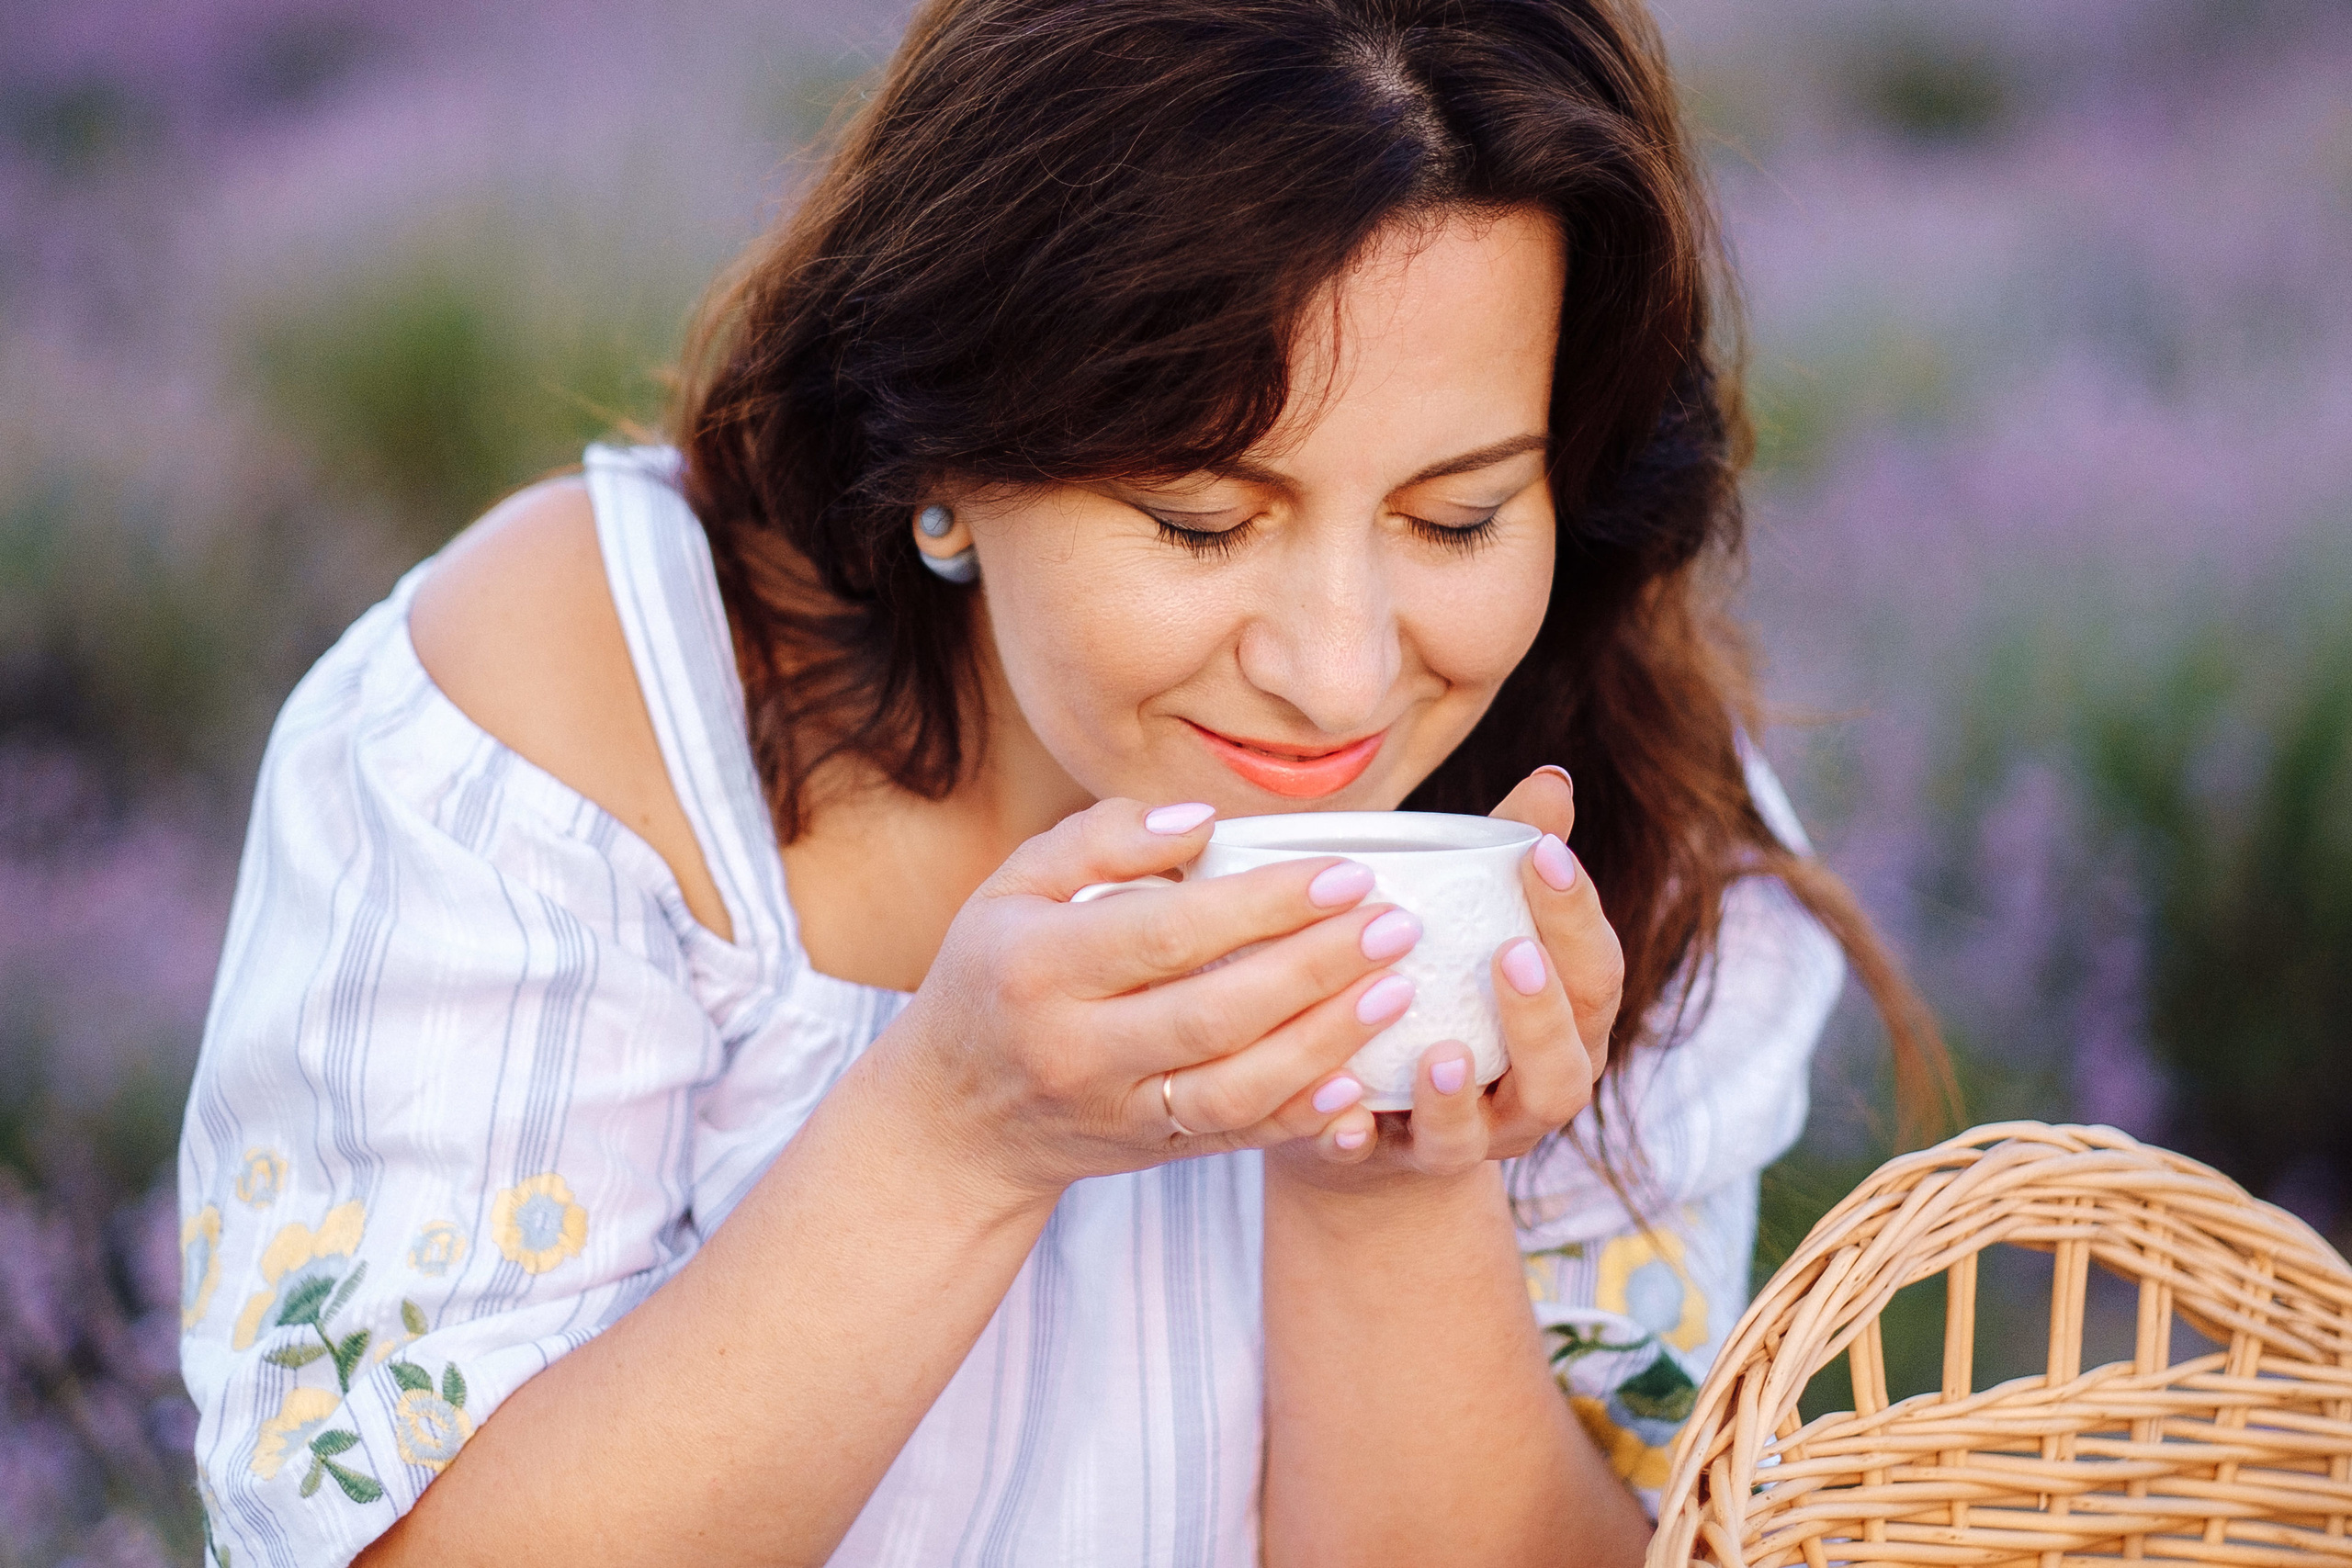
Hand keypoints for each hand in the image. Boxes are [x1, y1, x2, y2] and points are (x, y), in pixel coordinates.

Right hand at [884, 798, 1429, 1198]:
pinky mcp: (1150, 1152)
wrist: (952, 1123)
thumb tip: (1202, 820)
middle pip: (1217, 1010)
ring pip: (1237, 1085)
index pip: (1170, 931)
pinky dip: (1304, 1113)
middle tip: (1396, 923)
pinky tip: (1361, 1075)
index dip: (1265, 903)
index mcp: (1040, 966)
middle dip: (1319, 966)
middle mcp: (1076, 1047)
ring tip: (1397, 989)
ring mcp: (1116, 1110)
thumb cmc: (992, 978)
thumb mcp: (1011, 890)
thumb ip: (1100, 841)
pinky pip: (1238, 1138)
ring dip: (1328, 1040)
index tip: (1344, 872)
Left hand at [1275, 766, 1622, 1184]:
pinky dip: (1361, 1140)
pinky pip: (1379, 1165)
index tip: (1542, 853)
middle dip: (1541, 1013)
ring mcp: (1466, 1140)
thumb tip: (1553, 779)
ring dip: (1462, 1097)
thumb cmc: (1434, 988)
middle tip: (1510, 952)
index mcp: (1566, 1025)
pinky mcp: (1389, 1167)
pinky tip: (1344, 1115)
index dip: (1575, 918)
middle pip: (1563, 1067)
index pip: (1596, 973)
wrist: (1365, 1110)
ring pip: (1483, 1136)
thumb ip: (1507, 857)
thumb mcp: (1469, 924)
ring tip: (1443, 1053)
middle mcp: (1531, 1092)